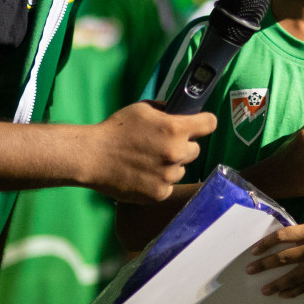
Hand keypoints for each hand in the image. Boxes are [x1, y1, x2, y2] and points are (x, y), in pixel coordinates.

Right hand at [84, 101, 216, 203]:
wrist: (92, 157)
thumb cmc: (116, 129)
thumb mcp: (143, 109)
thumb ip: (166, 109)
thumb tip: (181, 112)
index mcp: (175, 129)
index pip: (210, 123)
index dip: (205, 122)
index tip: (200, 124)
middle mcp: (176, 153)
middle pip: (195, 150)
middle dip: (183, 146)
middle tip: (162, 145)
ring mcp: (168, 176)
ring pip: (181, 169)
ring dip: (171, 166)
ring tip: (148, 161)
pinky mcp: (159, 193)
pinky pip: (168, 186)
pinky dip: (159, 182)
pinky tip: (143, 174)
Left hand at [246, 220, 303, 297]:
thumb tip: (286, 236)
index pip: (282, 237)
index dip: (266, 244)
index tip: (254, 251)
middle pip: (282, 258)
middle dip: (264, 265)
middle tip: (250, 270)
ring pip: (291, 277)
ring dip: (275, 284)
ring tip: (264, 289)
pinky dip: (292, 291)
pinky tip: (282, 294)